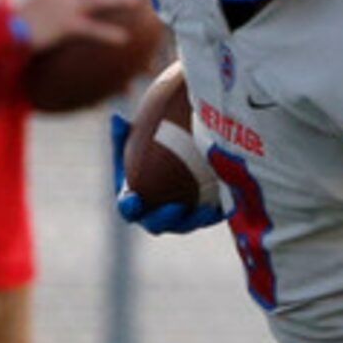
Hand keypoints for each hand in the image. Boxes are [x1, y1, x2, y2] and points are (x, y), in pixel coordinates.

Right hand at [108, 112, 225, 234]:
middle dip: (165, 219)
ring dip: (195, 219)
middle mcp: (153, 216)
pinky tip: (226, 204)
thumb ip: (123, 135)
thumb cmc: (144, 152)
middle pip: (156, 224)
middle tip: (176, 207)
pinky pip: (207, 218)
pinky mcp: (198, 218)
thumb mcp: (132, 142)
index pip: (128, 209)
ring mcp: (176, 221)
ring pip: (185, 225)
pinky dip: (216, 213)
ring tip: (206, 209)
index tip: (134, 198)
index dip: (130, 207)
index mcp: (133, 203)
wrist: (170, 163)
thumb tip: (116, 118)